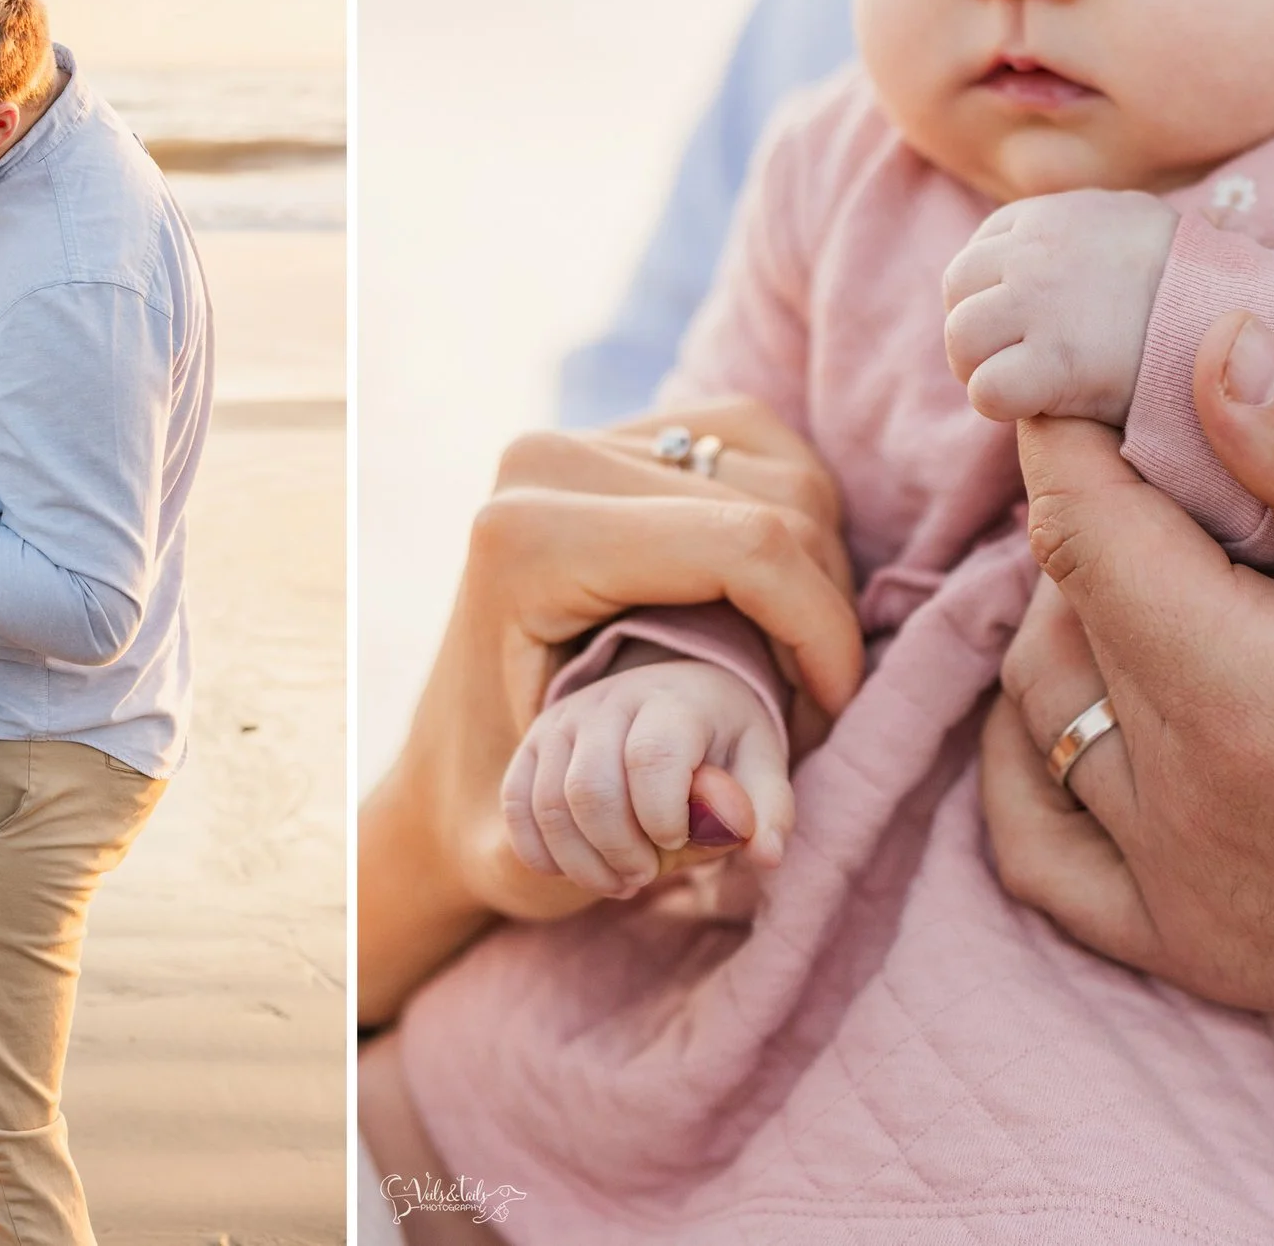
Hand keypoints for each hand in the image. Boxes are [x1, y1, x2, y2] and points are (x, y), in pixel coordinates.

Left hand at [357, 399, 856, 1026]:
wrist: (444, 770)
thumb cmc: (497, 810)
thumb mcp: (549, 841)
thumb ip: (658, 833)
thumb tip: (759, 828)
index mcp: (528, 540)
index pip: (745, 547)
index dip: (820, 629)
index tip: (830, 712)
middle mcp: (547, 464)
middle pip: (777, 504)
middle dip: (822, 611)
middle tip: (812, 703)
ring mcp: (581, 437)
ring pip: (782, 474)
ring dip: (817, 575)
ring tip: (793, 666)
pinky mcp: (618, 433)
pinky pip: (760, 456)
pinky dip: (794, 535)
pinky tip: (772, 614)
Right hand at [502, 649, 790, 897]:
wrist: (673, 694)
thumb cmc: (722, 741)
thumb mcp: (761, 766)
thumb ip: (767, 810)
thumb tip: (763, 855)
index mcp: (673, 701)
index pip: (652, 757)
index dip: (663, 816)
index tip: (680, 839)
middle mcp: (608, 701)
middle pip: (590, 788)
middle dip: (619, 851)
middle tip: (645, 876)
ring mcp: (563, 720)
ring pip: (547, 804)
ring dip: (582, 862)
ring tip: (618, 881)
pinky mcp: (533, 743)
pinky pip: (516, 803)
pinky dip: (540, 851)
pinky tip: (576, 869)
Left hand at [942, 188, 1178, 424]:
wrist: (1245, 312)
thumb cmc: (1196, 284)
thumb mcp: (1134, 228)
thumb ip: (1084, 238)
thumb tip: (1060, 261)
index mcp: (1050, 215)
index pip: (979, 252)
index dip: (995, 296)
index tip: (1030, 325)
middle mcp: (1035, 250)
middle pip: (957, 289)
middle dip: (980, 330)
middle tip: (1022, 361)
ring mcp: (1038, 302)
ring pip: (961, 337)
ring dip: (984, 367)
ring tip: (1031, 384)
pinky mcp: (1053, 361)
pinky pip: (987, 388)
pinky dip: (1004, 404)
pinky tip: (1043, 406)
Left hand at [982, 310, 1273, 1084]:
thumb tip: (1213, 347)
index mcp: (1248, 700)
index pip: (1081, 528)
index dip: (1063, 440)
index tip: (1073, 387)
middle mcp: (1185, 804)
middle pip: (1066, 611)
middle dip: (1095, 523)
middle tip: (1167, 478)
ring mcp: (1177, 891)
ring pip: (1040, 710)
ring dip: (1070, 629)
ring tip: (1159, 581)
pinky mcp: (1190, 951)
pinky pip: (1035, 851)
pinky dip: (1028, 766)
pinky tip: (1078, 707)